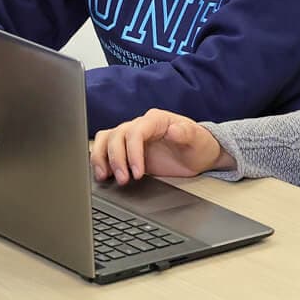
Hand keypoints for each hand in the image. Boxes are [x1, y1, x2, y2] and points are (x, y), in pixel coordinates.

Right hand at [89, 109, 225, 184]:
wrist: (198, 155)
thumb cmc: (198, 145)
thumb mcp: (198, 140)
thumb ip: (187, 133)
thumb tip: (174, 130)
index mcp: (156, 120)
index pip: (135, 132)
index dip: (132, 152)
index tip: (138, 173)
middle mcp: (140, 126)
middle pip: (116, 136)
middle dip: (116, 159)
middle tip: (124, 179)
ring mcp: (131, 137)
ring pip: (106, 140)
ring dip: (102, 158)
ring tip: (105, 177)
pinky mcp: (126, 150)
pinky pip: (105, 150)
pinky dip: (101, 161)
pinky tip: (103, 175)